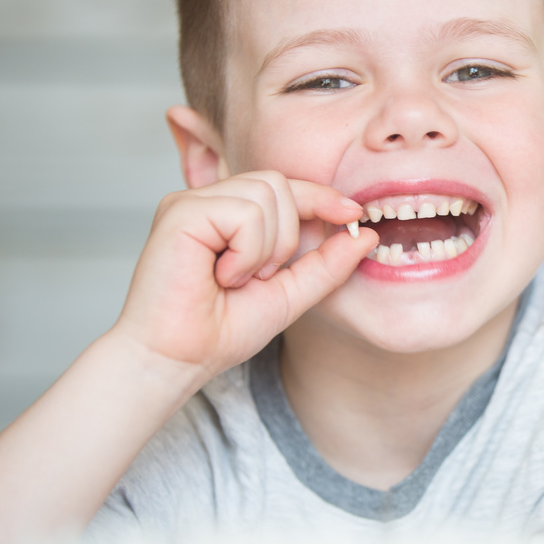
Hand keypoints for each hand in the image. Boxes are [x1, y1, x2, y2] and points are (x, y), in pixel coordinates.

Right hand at [112, 171, 378, 378]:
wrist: (177, 359)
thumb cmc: (220, 330)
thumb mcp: (290, 294)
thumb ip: (326, 264)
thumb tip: (366, 234)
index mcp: (229, 214)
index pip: (284, 188)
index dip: (321, 196)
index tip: (354, 214)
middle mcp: (209, 201)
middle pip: (279, 183)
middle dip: (288, 235)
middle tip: (260, 276)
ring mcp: (190, 201)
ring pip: (267, 194)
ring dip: (267, 247)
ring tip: (237, 278)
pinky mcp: (180, 210)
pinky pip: (244, 213)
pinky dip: (247, 251)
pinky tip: (223, 275)